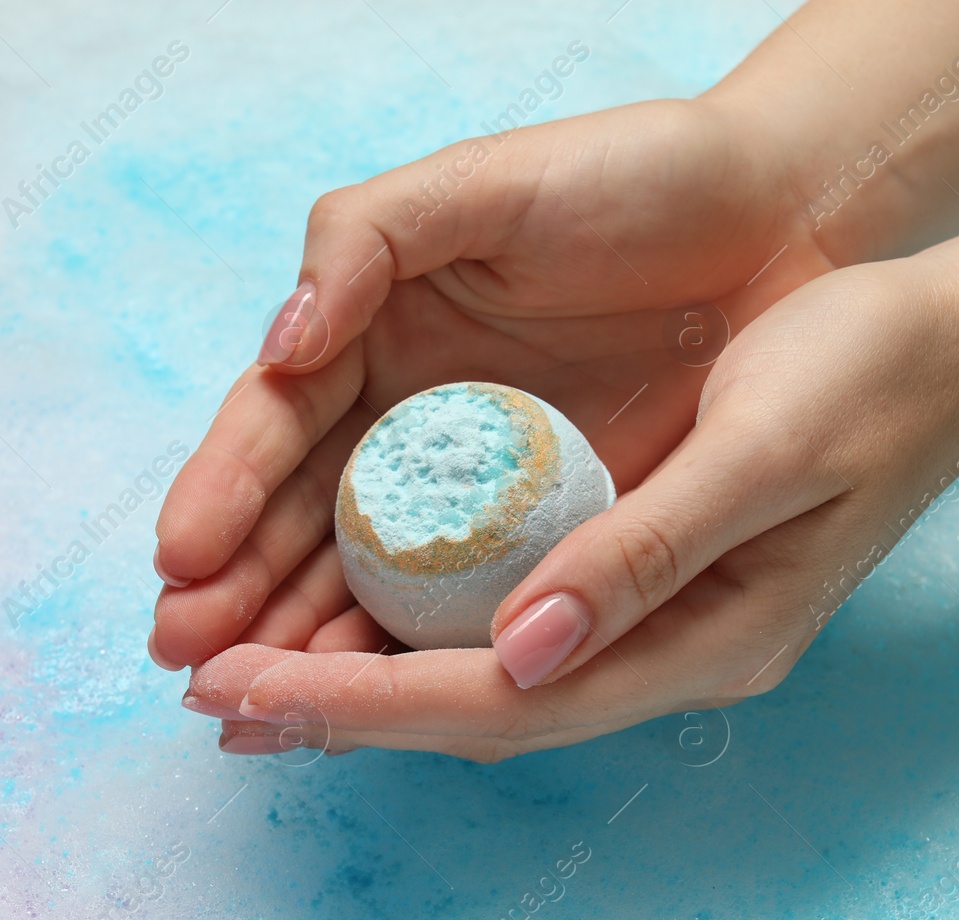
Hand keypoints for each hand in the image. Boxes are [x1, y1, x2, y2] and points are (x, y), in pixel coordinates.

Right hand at [149, 97, 840, 672]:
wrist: (776, 221)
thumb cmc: (632, 178)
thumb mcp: (485, 185)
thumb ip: (367, 243)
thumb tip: (280, 350)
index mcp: (374, 333)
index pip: (276, 424)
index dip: (224, 491)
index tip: (182, 561)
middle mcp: (412, 418)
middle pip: (302, 518)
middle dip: (240, 592)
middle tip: (189, 662)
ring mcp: (481, 484)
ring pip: (373, 575)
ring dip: (305, 639)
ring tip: (252, 701)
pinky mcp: (553, 529)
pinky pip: (470, 601)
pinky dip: (412, 649)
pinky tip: (364, 697)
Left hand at [186, 262, 958, 760]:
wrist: (949, 347)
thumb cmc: (868, 378)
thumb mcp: (764, 449)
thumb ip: (644, 555)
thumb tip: (523, 650)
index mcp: (704, 638)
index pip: (503, 700)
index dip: (367, 704)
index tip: (248, 692)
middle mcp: (669, 650)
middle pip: (479, 708)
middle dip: (338, 708)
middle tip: (208, 694)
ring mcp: (656, 619)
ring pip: (484, 675)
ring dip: (364, 677)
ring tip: (247, 672)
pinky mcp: (641, 574)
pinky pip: (507, 622)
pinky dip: (417, 626)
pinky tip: (354, 612)